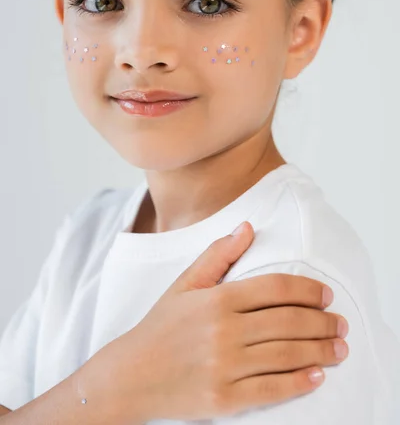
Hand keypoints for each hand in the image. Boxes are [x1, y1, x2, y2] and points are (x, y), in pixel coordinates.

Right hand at [86, 221, 348, 421]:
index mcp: (216, 299)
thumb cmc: (160, 327)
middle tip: (341, 323)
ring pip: (286, 354)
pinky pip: (271, 389)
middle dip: (323, 321)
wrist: (130, 376)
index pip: (275, 287)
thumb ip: (217, 255)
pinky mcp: (223, 399)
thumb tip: (247, 227)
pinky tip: (317, 376)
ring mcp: (224, 366)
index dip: (307, 289)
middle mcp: (223, 331)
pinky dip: (299, 382)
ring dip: (320, 350)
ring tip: (339, 347)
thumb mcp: (184, 285)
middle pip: (288, 320)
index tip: (326, 294)